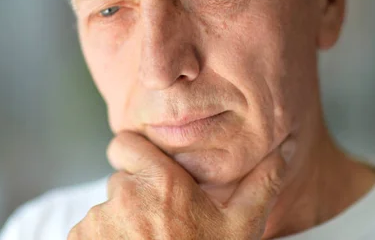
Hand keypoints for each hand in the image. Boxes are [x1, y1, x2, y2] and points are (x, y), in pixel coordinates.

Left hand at [68, 132, 295, 239]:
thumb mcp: (241, 226)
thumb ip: (260, 183)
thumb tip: (285, 149)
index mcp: (160, 182)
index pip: (124, 143)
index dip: (134, 154)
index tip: (147, 171)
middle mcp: (124, 195)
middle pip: (121, 180)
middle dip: (136, 196)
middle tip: (159, 225)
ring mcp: (98, 220)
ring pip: (105, 208)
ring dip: (119, 222)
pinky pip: (89, 231)